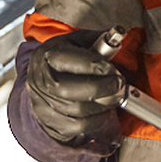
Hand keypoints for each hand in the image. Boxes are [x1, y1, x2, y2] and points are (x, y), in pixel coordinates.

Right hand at [26, 30, 124, 148]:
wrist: (44, 85)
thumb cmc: (65, 61)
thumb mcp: (76, 42)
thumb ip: (96, 39)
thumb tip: (119, 35)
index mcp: (46, 56)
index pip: (69, 61)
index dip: (93, 65)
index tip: (111, 68)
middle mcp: (41, 81)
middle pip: (69, 89)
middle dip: (102, 87)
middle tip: (119, 83)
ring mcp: (44, 105)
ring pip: (77, 110)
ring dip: (104, 104)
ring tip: (116, 95)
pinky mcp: (53, 123)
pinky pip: (80, 126)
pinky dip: (98, 119)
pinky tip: (106, 110)